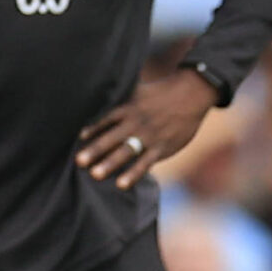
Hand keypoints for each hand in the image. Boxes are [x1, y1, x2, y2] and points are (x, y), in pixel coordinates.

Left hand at [75, 72, 217, 188]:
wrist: (192, 93)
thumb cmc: (163, 90)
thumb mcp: (139, 88)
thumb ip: (121, 94)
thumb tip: (103, 86)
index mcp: (129, 108)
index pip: (106, 120)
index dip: (93, 129)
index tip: (80, 138)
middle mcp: (136, 123)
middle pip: (112, 138)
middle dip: (95, 150)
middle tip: (79, 161)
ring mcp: (148, 136)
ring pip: (126, 152)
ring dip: (110, 163)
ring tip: (95, 175)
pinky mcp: (161, 148)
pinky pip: (145, 163)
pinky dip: (133, 174)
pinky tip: (121, 184)